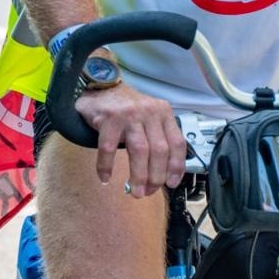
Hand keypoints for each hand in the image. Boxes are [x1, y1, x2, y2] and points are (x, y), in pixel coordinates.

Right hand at [75, 83, 184, 198]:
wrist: (102, 86)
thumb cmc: (127, 107)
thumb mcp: (151, 116)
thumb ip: (159, 137)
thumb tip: (164, 173)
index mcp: (163, 113)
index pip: (177, 143)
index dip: (176, 166)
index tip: (171, 183)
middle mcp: (150, 112)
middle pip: (159, 150)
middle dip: (156, 176)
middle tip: (148, 192)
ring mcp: (129, 114)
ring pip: (140, 151)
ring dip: (139, 175)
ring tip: (135, 191)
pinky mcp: (109, 118)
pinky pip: (109, 148)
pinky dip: (107, 166)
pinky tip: (105, 177)